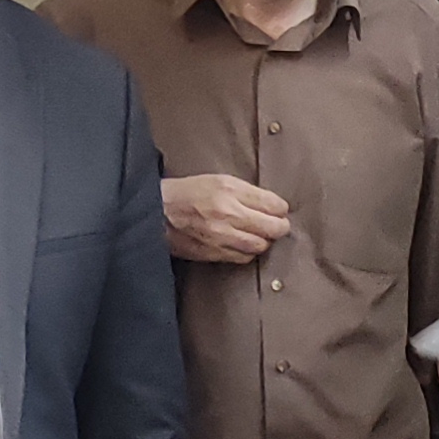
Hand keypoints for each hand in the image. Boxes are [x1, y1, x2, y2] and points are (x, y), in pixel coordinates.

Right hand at [161, 175, 292, 266]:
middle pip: (273, 228)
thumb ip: (246, 192)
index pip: (273, 204)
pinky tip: (243, 244)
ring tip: (259, 235)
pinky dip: (248, 252)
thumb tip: (273, 205)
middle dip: (279, 227)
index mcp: (229, 190)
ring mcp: (221, 236)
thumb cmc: (187, 193)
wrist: (157, 213)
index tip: (279, 210)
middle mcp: (227, 214)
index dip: (281, 209)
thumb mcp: (218, 180)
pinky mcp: (214, 253)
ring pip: (260, 246)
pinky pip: (243, 258)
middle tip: (277, 225)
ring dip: (264, 241)